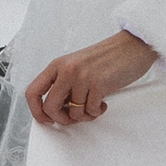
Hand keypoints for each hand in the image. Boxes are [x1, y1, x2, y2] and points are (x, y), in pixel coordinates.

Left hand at [25, 30, 158, 126]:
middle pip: (50, 107)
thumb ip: (65, 84)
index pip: (32, 91)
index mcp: (58, 65)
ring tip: (93, 106)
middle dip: (61, 119)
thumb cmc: (108, 57)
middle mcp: (67, 70)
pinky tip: (103, 102)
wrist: (133, 46)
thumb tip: (56, 110)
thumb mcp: (78, 66)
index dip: (36, 111)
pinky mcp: (98, 84)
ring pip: (73, 113)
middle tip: (73, 118)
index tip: (46, 119)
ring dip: (85, 116)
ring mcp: (82, 76)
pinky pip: (90, 111)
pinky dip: (97, 112)